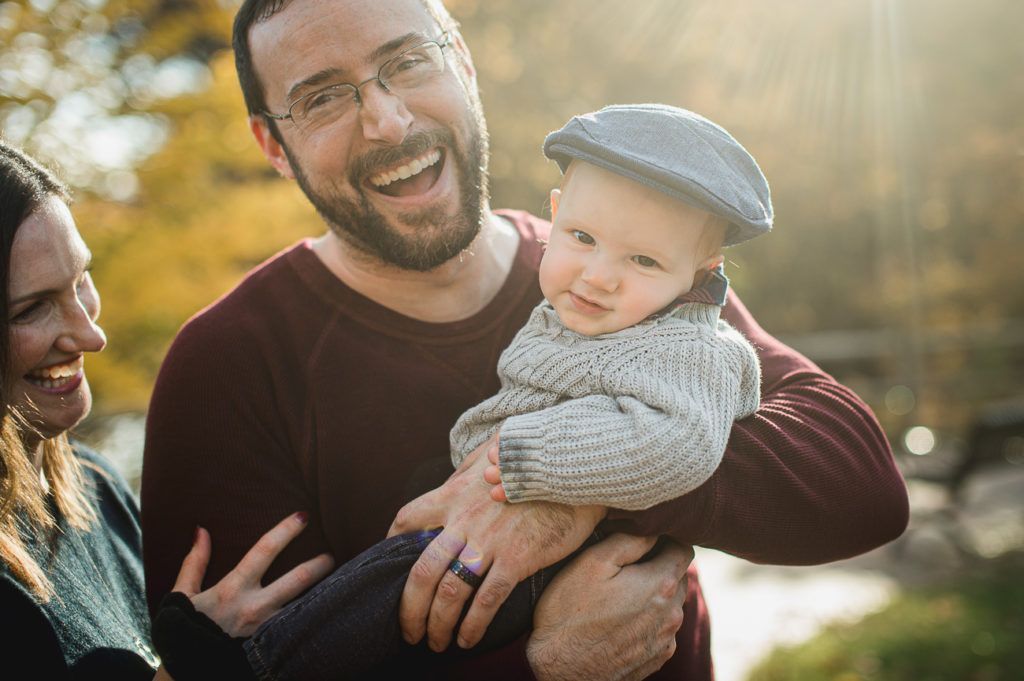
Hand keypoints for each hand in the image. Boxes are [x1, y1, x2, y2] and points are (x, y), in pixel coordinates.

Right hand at [172, 512, 334, 636]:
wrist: (186, 674)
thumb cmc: (183, 632)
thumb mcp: (182, 596)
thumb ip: (195, 563)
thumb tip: (202, 531)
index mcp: (233, 589)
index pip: (265, 550)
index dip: (286, 530)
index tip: (303, 516)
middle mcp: (254, 608)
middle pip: (297, 580)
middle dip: (319, 565)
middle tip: (331, 555)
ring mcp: (266, 630)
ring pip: (303, 608)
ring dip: (322, 595)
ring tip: (340, 583)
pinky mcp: (271, 650)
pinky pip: (297, 631)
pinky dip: (311, 620)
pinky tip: (327, 613)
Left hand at [387, 435, 606, 651]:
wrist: (571, 467)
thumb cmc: (530, 461)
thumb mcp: (488, 455)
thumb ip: (464, 473)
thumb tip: (451, 482)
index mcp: (452, 493)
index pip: (407, 520)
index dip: (391, 543)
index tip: (389, 563)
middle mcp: (464, 519)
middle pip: (422, 571)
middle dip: (409, 608)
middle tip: (408, 629)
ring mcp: (489, 541)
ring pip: (450, 592)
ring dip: (438, 624)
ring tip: (436, 641)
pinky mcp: (517, 558)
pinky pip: (487, 599)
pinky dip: (473, 625)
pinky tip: (467, 639)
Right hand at [527, 534, 692, 680]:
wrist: (561, 671)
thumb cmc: (570, 614)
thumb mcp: (592, 562)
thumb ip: (629, 539)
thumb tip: (652, 528)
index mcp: (660, 584)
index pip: (684, 549)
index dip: (667, 538)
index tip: (645, 537)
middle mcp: (672, 614)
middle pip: (678, 576)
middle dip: (658, 565)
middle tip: (625, 565)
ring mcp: (666, 640)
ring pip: (670, 604)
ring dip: (652, 594)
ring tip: (619, 594)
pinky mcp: (656, 659)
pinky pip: (661, 629)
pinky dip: (647, 619)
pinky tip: (620, 620)